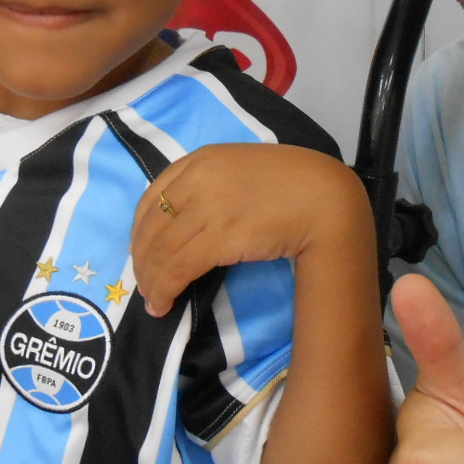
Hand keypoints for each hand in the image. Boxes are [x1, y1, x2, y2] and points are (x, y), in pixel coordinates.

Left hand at [131, 143, 372, 315]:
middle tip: (143, 285)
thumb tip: (184, 225)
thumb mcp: (240, 171)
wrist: (324, 197)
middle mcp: (198, 179)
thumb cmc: (290, 184)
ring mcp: (208, 206)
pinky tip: (165, 303)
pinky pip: (179, 266)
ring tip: (153, 301)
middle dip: (141, 261)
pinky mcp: (221, 235)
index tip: (141, 254)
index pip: (151, 199)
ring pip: (162, 251)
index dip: (139, 233)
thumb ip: (209, 186)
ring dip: (151, 282)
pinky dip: (165, 288)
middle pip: (151, 227)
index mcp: (200, 160)